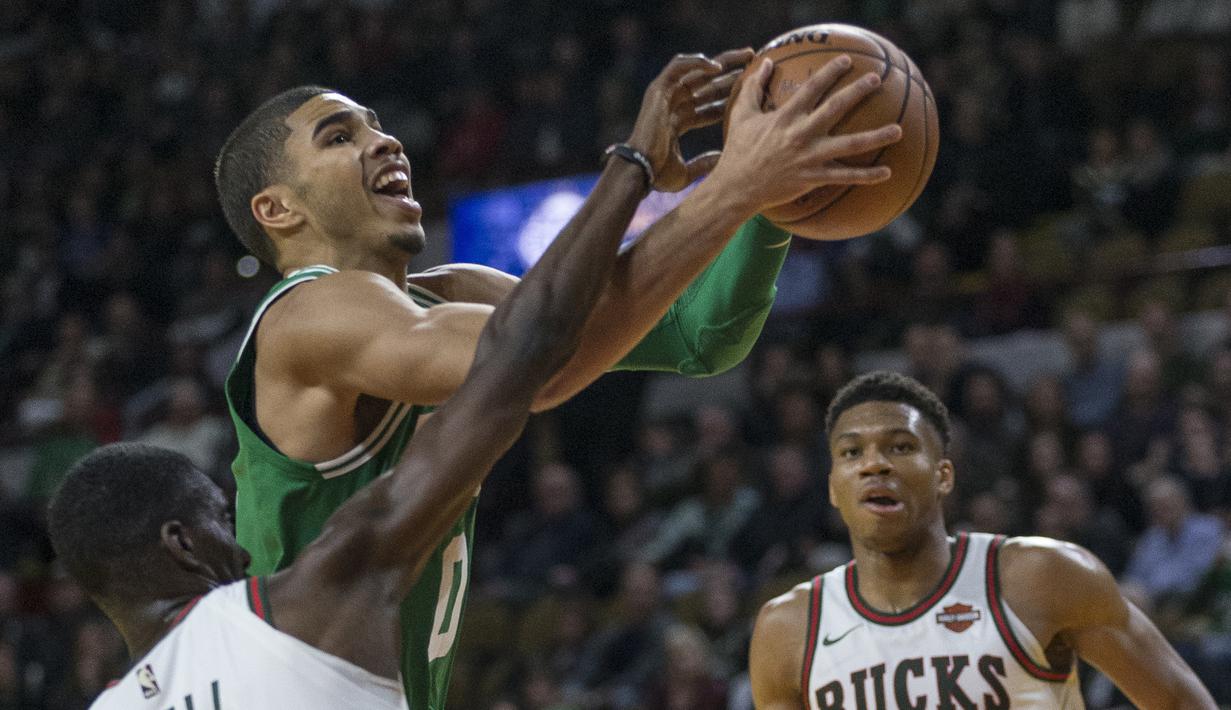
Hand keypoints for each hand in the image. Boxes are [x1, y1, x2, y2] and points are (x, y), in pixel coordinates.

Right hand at [626, 48, 754, 191]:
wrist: (640, 171)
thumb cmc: (658, 175)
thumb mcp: (688, 171)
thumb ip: (705, 164)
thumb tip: (723, 161)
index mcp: (678, 122)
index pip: (708, 105)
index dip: (729, 98)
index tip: (753, 93)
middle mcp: (672, 105)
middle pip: (706, 84)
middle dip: (731, 74)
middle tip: (755, 64)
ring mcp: (665, 96)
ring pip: (697, 70)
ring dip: (722, 61)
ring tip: (746, 55)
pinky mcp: (658, 89)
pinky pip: (679, 66)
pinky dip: (697, 63)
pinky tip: (718, 66)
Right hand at [711, 54, 903, 211]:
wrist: (737, 187)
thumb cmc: (739, 150)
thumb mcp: (742, 114)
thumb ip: (754, 87)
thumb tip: (764, 63)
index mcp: (785, 117)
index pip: (812, 88)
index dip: (830, 72)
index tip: (847, 61)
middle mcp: (801, 134)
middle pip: (836, 108)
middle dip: (858, 92)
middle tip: (876, 80)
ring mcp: (810, 157)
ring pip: (849, 145)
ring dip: (876, 137)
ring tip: (898, 130)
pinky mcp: (813, 178)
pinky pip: (845, 177)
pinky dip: (867, 176)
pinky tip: (887, 172)